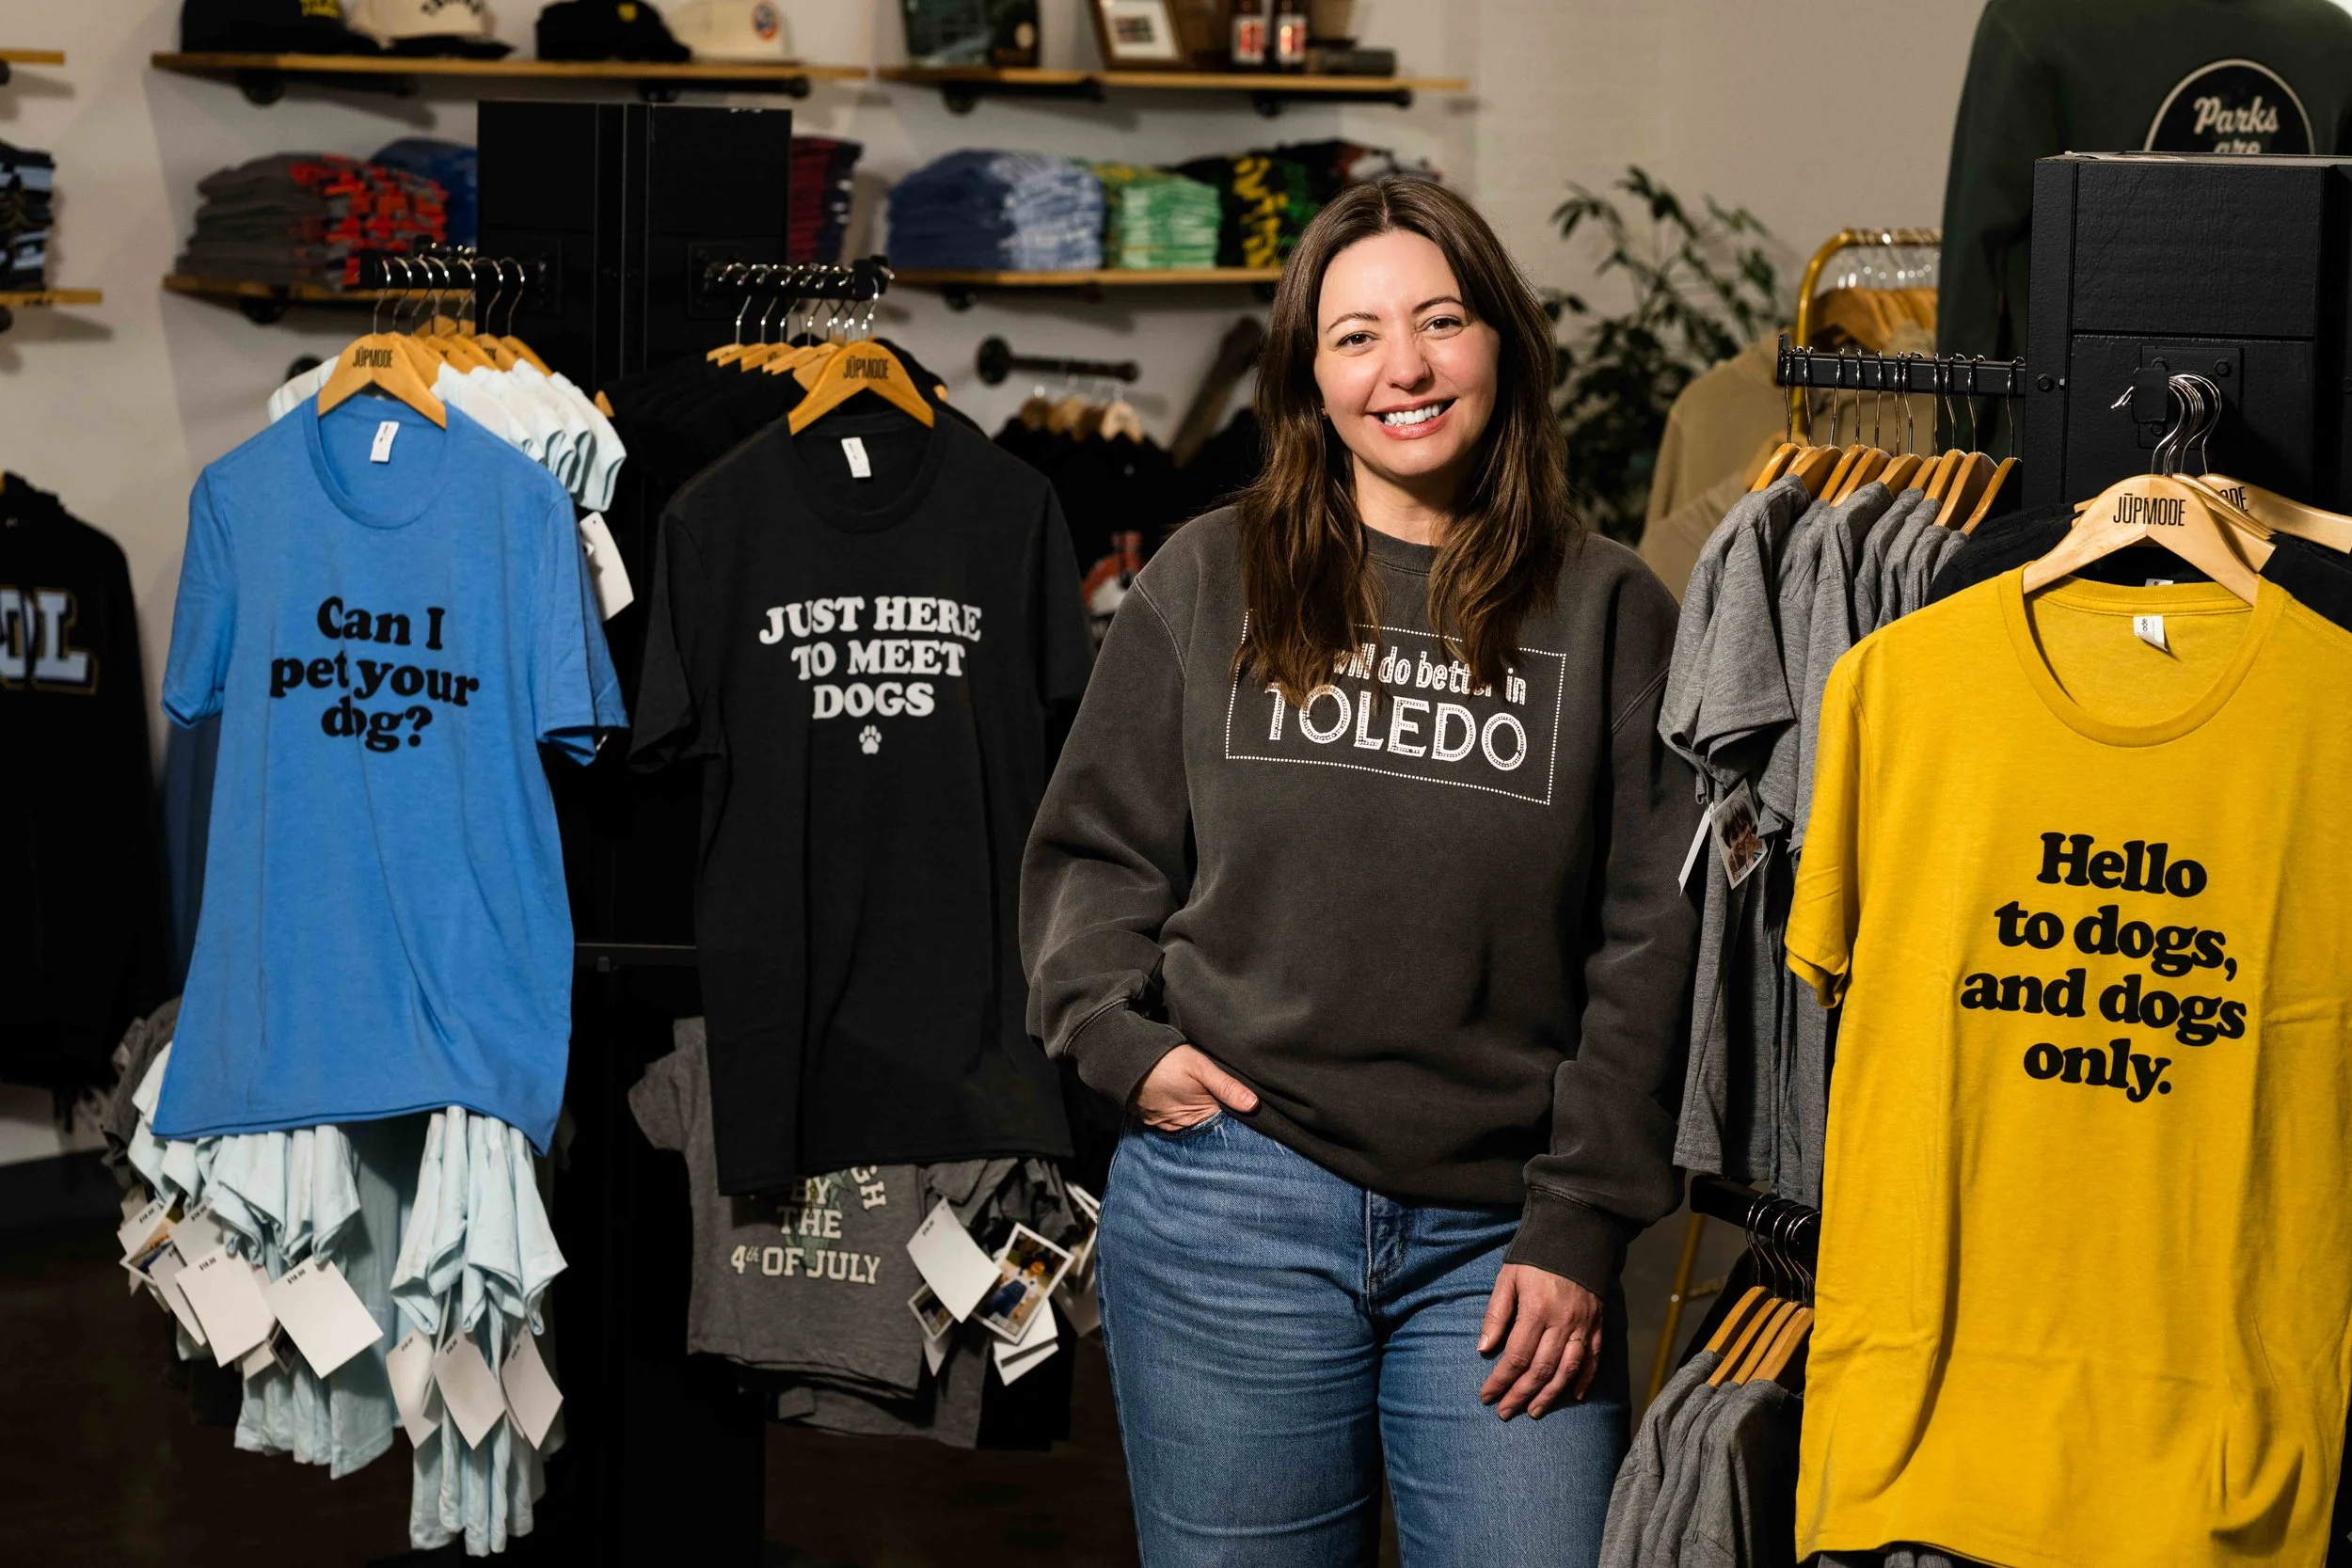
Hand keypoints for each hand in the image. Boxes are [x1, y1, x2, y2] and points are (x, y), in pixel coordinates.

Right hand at [1132, 1044, 1258, 1132]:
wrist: (1124, 1058)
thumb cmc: (1164, 1060)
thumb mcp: (1200, 1067)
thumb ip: (1226, 1086)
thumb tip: (1253, 1105)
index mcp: (1197, 1116)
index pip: (1225, 1119)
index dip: (1234, 1109)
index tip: (1239, 1099)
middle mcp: (1181, 1126)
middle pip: (1207, 1120)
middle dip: (1215, 1109)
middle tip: (1213, 1090)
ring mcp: (1165, 1124)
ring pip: (1190, 1120)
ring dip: (1195, 1110)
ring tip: (1194, 1091)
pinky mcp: (1151, 1119)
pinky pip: (1172, 1119)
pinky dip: (1178, 1110)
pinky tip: (1179, 1096)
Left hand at [1478, 1263, 1603, 1419]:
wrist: (1576, 1234)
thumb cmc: (1534, 1257)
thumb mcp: (1507, 1278)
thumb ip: (1496, 1314)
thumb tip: (1483, 1349)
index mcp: (1536, 1310)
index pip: (1516, 1356)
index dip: (1500, 1380)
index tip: (1486, 1396)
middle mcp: (1562, 1322)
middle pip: (1541, 1369)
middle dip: (1521, 1394)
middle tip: (1505, 1412)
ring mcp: (1583, 1324)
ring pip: (1567, 1370)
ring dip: (1550, 1395)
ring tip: (1534, 1411)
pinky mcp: (1598, 1323)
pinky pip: (1593, 1358)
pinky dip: (1584, 1380)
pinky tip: (1574, 1396)